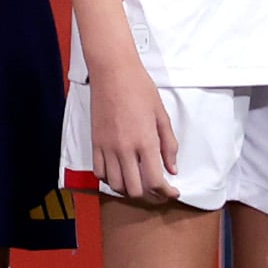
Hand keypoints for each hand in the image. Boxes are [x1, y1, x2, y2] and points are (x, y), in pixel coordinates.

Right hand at [85, 63, 181, 203]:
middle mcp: (125, 148)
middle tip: (159, 192)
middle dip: (150, 196)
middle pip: (135, 189)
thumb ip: (168, 144)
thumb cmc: (139, 88)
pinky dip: (110, 180)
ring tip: (139, 185)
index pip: (155, 181)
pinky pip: (99, 172)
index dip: (166, 193)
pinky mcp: (95, 142)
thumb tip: (172, 168)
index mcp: (145, 141)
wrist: (112, 71)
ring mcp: (107, 147)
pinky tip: (120, 174)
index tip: (173, 192)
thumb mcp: (162, 115)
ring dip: (129, 190)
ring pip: (115, 185)